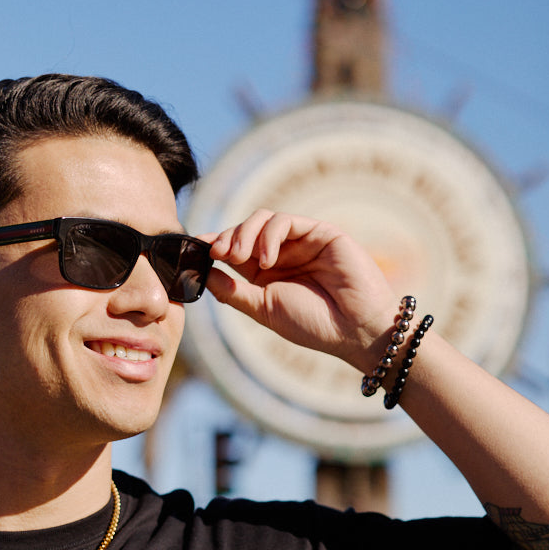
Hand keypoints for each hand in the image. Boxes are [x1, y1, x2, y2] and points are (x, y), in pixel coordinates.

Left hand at [202, 210, 396, 370]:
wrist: (355, 330)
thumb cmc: (313, 325)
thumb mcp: (264, 309)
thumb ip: (233, 291)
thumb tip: (202, 274)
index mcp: (266, 273)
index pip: (233, 249)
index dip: (213, 244)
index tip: (193, 248)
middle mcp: (282, 254)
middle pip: (244, 230)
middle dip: (226, 238)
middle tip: (217, 254)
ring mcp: (301, 241)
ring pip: (262, 219)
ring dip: (244, 234)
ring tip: (241, 257)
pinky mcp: (320, 232)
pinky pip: (285, 221)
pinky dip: (269, 235)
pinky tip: (267, 260)